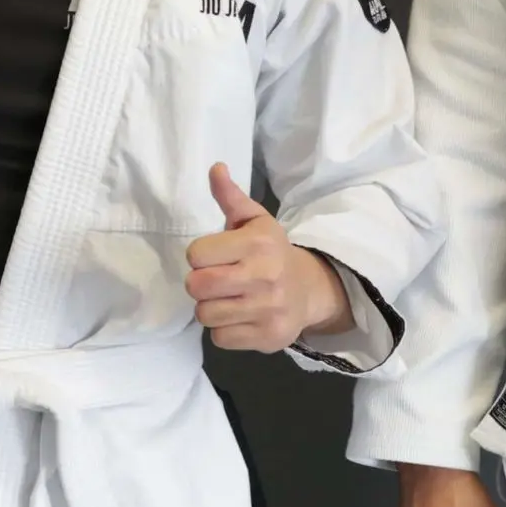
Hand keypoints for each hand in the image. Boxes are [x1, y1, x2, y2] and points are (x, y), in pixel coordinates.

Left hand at [185, 163, 350, 351]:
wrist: (309, 289)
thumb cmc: (270, 252)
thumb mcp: (254, 220)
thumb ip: (231, 197)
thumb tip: (215, 168)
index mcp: (257, 243)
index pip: (196, 254)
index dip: (200, 255)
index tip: (215, 256)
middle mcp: (264, 276)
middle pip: (197, 286)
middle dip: (200, 284)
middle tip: (215, 280)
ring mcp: (267, 309)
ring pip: (206, 315)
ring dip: (210, 308)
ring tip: (228, 298)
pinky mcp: (268, 337)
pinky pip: (220, 338)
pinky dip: (224, 330)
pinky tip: (239, 316)